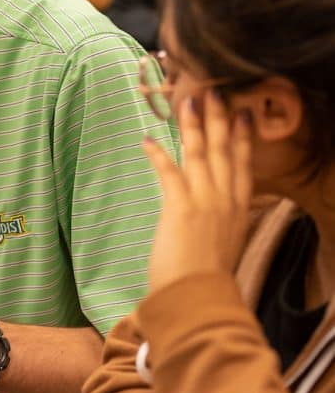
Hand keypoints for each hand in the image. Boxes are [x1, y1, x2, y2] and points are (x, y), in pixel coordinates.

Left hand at [142, 90, 252, 292]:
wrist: (199, 300)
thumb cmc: (206, 279)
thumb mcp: (225, 245)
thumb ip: (223, 223)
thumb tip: (216, 212)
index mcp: (239, 210)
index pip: (244, 166)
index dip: (243, 138)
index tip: (243, 114)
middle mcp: (225, 201)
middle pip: (224, 152)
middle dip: (219, 120)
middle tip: (214, 92)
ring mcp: (204, 202)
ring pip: (201, 155)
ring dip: (193, 127)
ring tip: (188, 102)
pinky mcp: (180, 208)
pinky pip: (169, 172)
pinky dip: (157, 154)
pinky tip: (147, 138)